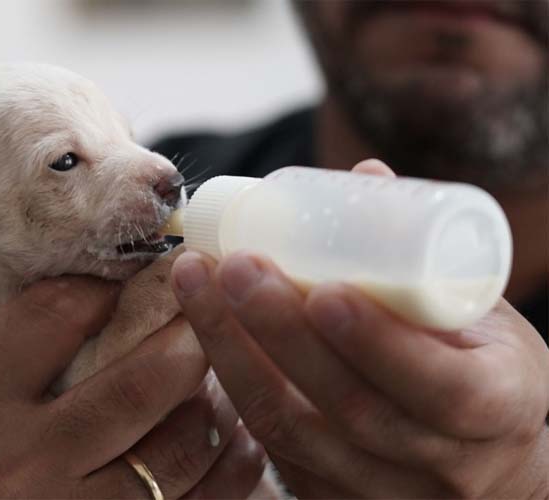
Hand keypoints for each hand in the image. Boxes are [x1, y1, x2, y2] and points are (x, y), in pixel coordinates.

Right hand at [0, 276, 268, 497]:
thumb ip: (12, 364)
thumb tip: (102, 289)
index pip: (52, 316)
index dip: (105, 289)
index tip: (133, 285)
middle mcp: (17, 469)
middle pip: (140, 381)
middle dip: (190, 343)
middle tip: (205, 325)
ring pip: (186, 443)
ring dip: (219, 405)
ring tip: (219, 387)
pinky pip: (208, 499)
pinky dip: (235, 464)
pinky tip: (234, 443)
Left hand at [170, 159, 548, 497]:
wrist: (490, 462)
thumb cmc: (489, 372)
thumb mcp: (484, 316)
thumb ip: (428, 254)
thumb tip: (366, 178)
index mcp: (497, 407)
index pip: (442, 388)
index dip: (379, 343)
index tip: (323, 289)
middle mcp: (441, 462)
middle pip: (349, 409)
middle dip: (280, 333)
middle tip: (233, 265)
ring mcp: (381, 489)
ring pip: (293, 431)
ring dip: (233, 353)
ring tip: (196, 284)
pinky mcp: (332, 494)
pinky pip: (270, 444)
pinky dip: (230, 380)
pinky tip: (202, 328)